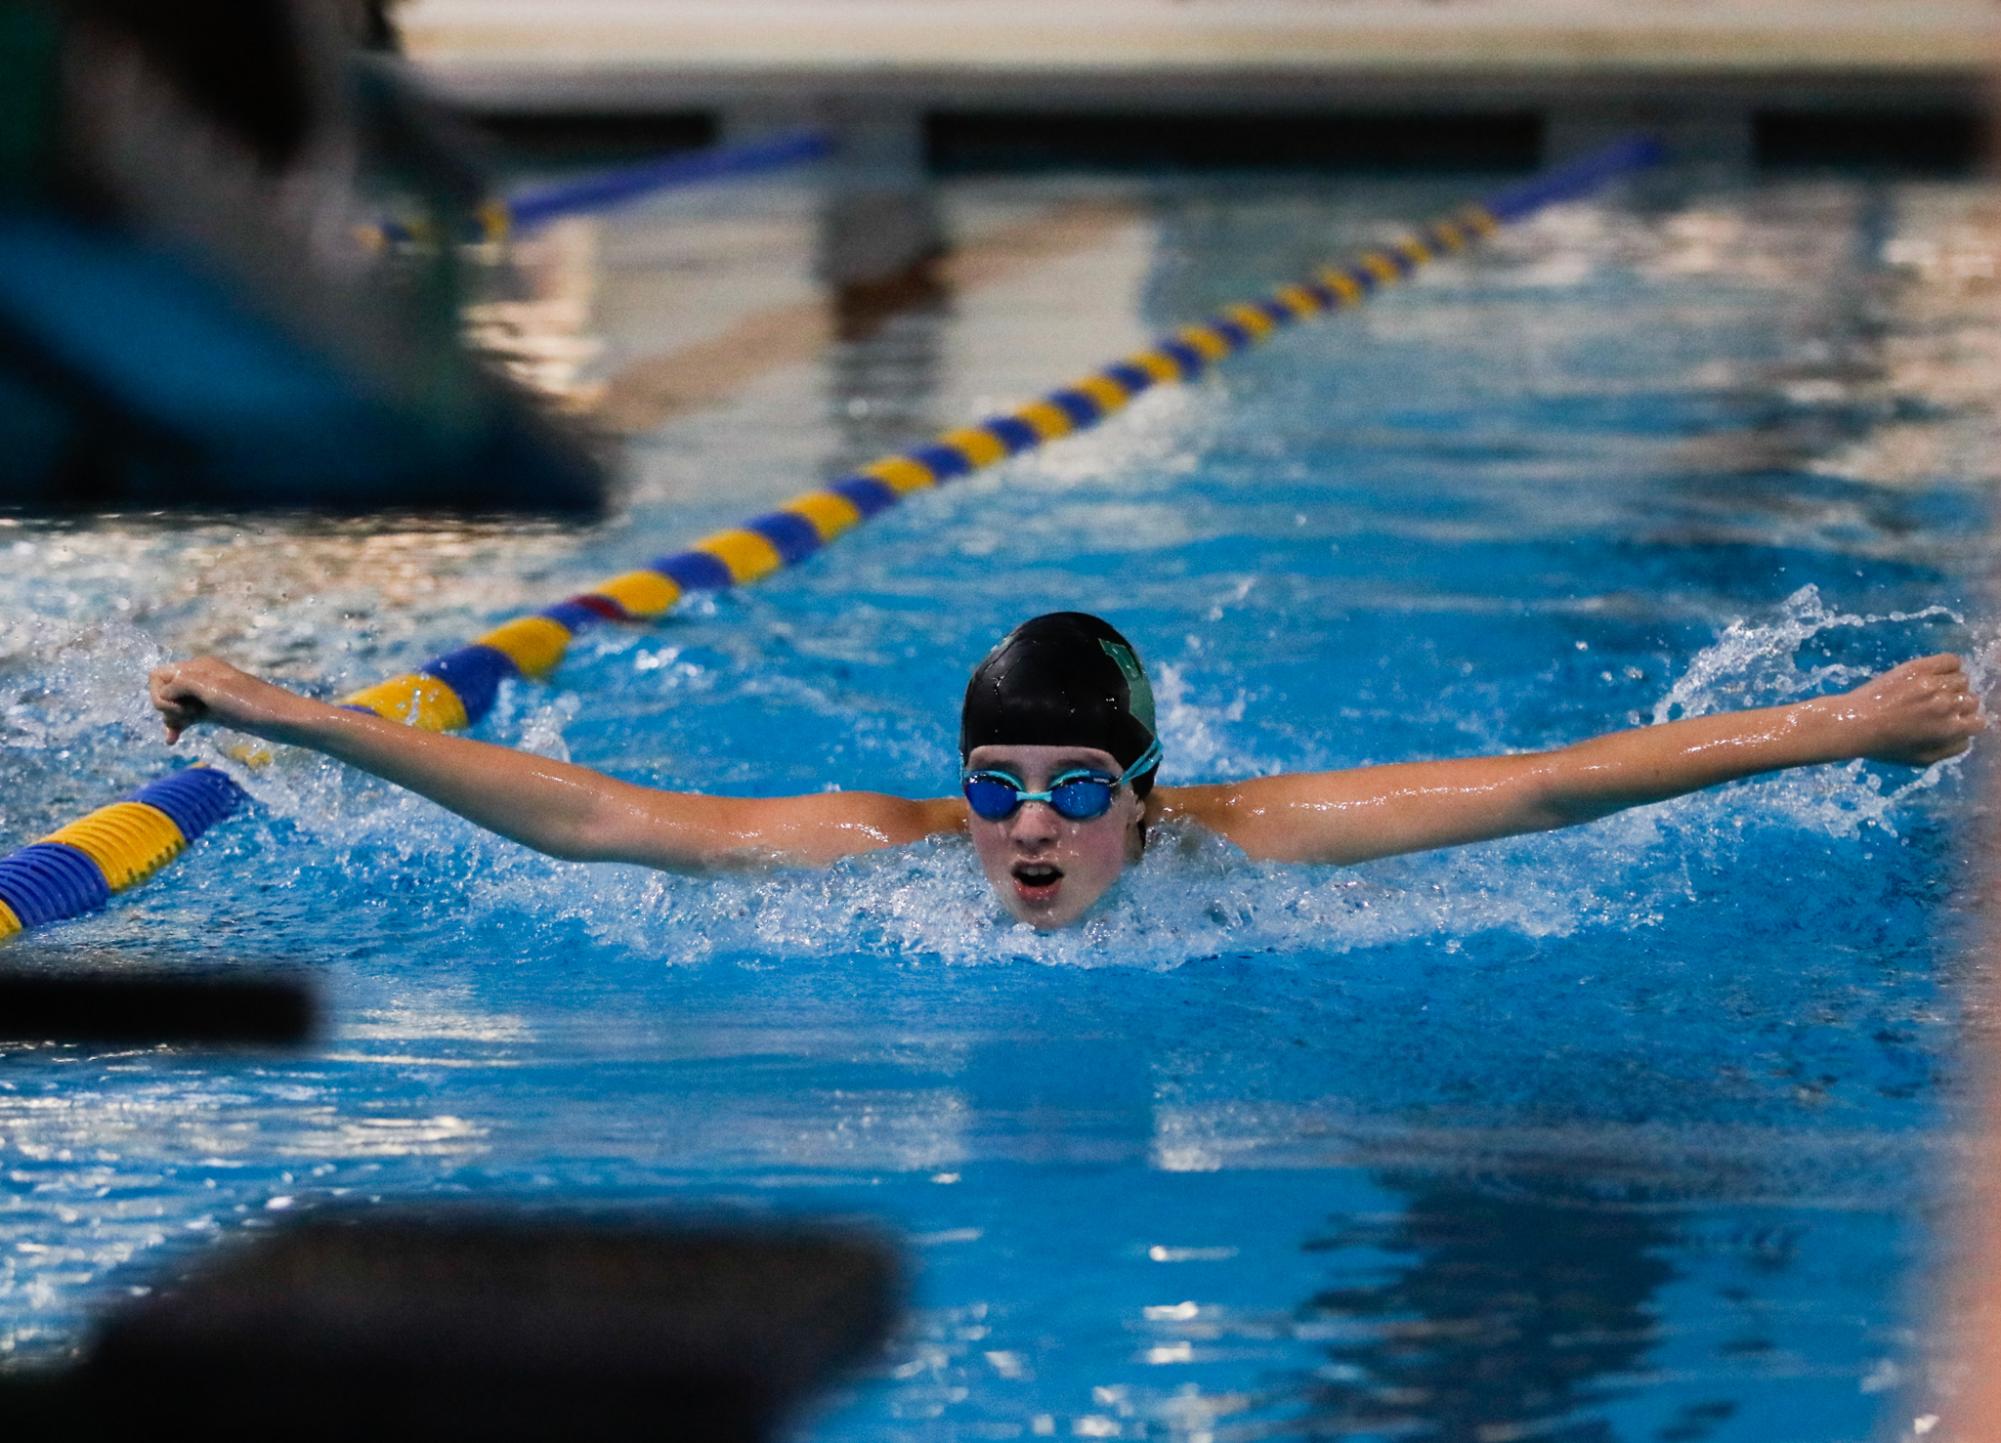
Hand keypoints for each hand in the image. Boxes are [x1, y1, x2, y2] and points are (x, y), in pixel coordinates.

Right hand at [148, 657, 309, 744]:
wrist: (282, 720)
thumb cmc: (250, 704)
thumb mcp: (212, 689)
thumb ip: (182, 683)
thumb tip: (164, 693)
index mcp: (199, 667)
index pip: (158, 676)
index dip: (160, 694)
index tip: (179, 707)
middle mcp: (201, 678)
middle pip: (164, 690)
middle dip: (166, 707)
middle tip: (188, 717)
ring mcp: (208, 696)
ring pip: (175, 705)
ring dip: (171, 718)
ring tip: (177, 733)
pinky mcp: (215, 712)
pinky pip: (188, 716)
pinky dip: (178, 725)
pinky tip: (172, 740)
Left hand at [1833, 653, 1985, 765]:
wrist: (1853, 722)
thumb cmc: (1884, 745)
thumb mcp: (1921, 760)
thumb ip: (1951, 749)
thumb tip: (1967, 736)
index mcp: (1950, 730)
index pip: (1979, 721)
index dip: (1966, 722)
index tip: (1952, 721)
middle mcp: (1947, 705)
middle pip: (1971, 700)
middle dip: (1958, 705)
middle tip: (1937, 708)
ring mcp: (1933, 684)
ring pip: (1962, 680)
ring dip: (1951, 686)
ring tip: (1931, 692)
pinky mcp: (1919, 668)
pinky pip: (1951, 660)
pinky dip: (1949, 666)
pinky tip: (1936, 674)